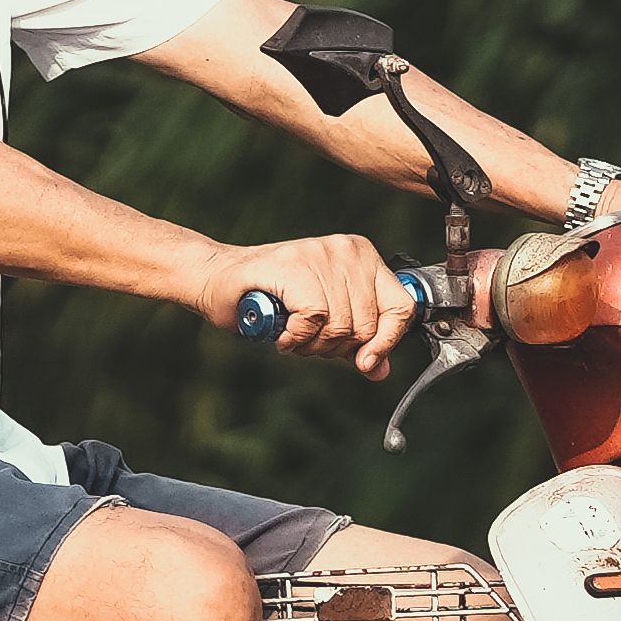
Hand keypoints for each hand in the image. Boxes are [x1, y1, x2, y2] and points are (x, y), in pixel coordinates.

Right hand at [213, 234, 414, 375]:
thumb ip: (354, 341)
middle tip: (309, 343)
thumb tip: (379, 369)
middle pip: (368, 324)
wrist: (218, 279)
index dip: (388, 341)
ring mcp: (322, 254)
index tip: (366, 361)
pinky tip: (284, 334)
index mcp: (363, 258)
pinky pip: (315, 317)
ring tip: (294, 337)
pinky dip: (298, 336)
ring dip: (313, 345)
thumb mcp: (322, 321)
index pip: (401, 305)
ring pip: (341, 324)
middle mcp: (347, 251)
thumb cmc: (270, 298)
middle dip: (336, 348)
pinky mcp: (296, 265)